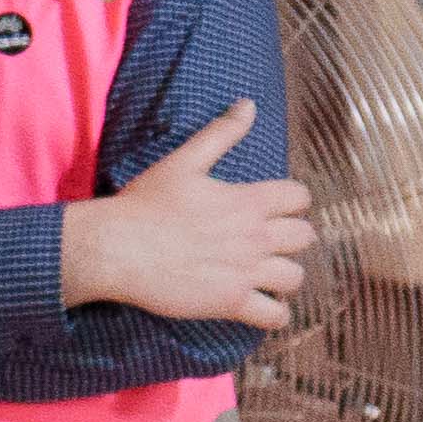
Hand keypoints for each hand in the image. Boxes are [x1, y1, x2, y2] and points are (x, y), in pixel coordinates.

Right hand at [60, 103, 310, 331]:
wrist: (117, 247)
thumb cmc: (146, 203)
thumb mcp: (184, 160)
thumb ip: (221, 133)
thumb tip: (249, 104)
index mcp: (248, 201)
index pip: (300, 197)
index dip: (293, 201)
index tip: (278, 207)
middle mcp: (255, 237)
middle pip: (305, 237)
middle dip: (293, 238)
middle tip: (273, 243)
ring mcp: (246, 272)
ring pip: (295, 278)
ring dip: (285, 276)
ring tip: (268, 275)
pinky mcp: (231, 302)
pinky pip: (275, 317)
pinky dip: (275, 314)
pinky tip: (262, 306)